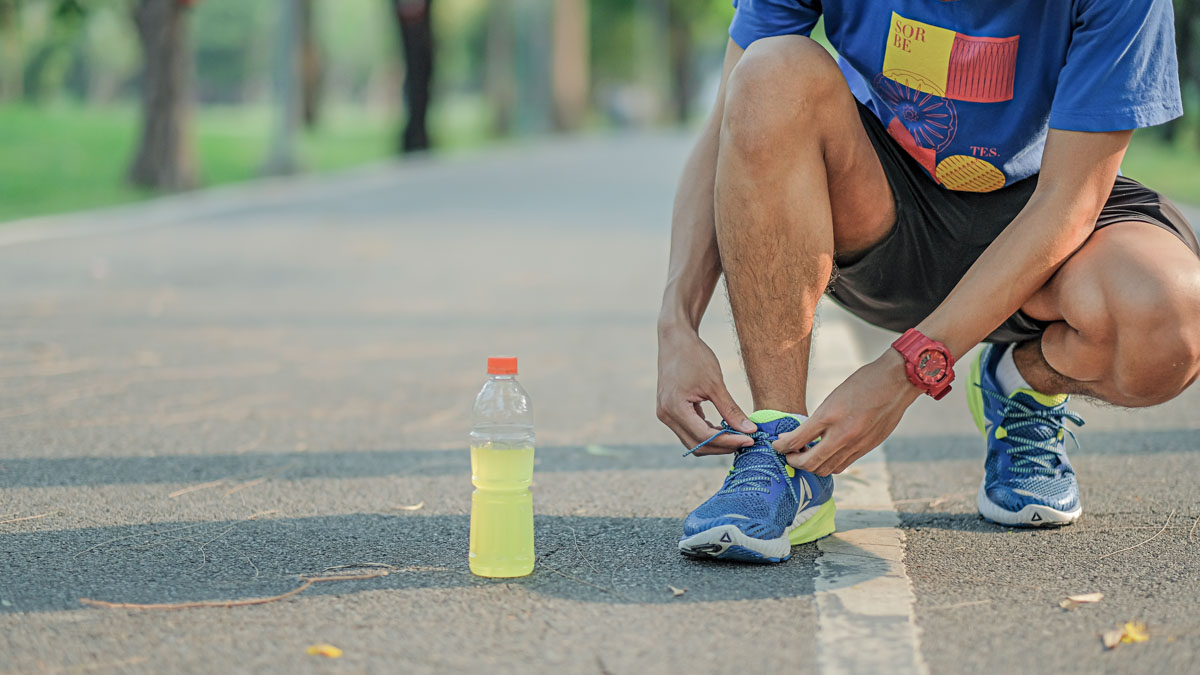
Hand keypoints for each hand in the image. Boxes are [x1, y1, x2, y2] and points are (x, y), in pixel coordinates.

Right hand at [657, 329, 755, 453]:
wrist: (675, 339)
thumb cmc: (694, 356)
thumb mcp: (715, 384)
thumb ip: (731, 410)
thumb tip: (750, 430)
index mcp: (674, 408)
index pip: (704, 436)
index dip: (728, 441)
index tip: (749, 439)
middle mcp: (666, 415)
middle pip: (697, 445)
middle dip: (722, 445)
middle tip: (746, 439)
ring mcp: (665, 414)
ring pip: (692, 441)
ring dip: (714, 442)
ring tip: (737, 434)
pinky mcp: (669, 411)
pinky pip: (688, 430)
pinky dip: (706, 433)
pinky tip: (723, 427)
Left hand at [773, 350, 920, 474]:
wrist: (897, 381)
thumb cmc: (864, 383)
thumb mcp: (834, 397)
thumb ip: (820, 420)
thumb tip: (803, 437)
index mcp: (830, 416)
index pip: (797, 440)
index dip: (782, 447)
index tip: (777, 446)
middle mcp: (843, 434)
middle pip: (810, 463)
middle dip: (794, 462)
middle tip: (789, 454)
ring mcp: (857, 444)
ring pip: (827, 469)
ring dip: (812, 466)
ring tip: (806, 455)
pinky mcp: (868, 448)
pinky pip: (843, 465)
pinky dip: (830, 465)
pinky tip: (826, 454)